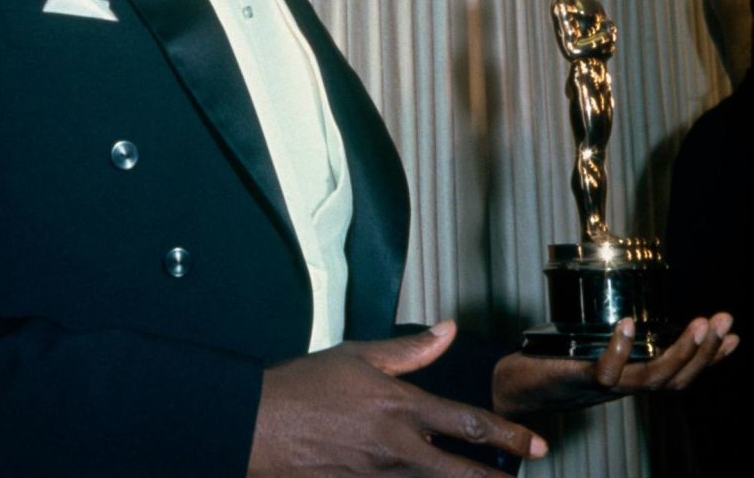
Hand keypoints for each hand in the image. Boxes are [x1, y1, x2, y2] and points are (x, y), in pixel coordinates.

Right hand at [248, 321, 547, 475]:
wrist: (258, 426)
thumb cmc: (303, 386)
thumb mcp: (356, 355)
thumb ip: (408, 349)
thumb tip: (447, 330)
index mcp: (399, 407)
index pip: (468, 424)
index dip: (508, 436)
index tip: (535, 445)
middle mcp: (398, 449)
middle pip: (464, 474)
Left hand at [493, 313, 738, 417]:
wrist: (512, 389)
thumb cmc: (551, 367)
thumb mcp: (593, 353)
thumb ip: (616, 346)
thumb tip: (637, 319)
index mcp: (631, 380)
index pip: (681, 374)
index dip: (709, 359)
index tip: (733, 336)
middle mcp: (624, 388)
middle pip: (677, 379)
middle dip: (705, 351)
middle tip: (724, 321)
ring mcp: (602, 386)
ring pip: (652, 378)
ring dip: (678, 353)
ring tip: (698, 325)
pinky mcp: (577, 379)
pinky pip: (606, 371)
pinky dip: (620, 350)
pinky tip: (630, 324)